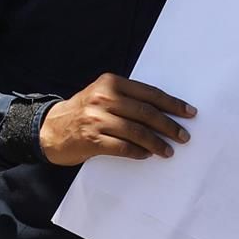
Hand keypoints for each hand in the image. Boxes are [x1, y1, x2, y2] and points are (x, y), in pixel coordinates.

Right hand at [39, 73, 194, 164]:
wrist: (48, 129)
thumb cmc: (83, 113)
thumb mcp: (102, 96)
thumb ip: (128, 98)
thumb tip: (165, 112)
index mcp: (110, 83)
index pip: (150, 93)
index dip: (172, 104)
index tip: (189, 113)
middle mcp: (104, 98)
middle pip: (146, 113)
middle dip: (169, 126)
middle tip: (184, 136)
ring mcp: (96, 119)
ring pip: (137, 131)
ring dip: (157, 143)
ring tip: (168, 151)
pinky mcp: (91, 139)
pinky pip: (123, 147)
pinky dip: (138, 152)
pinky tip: (147, 155)